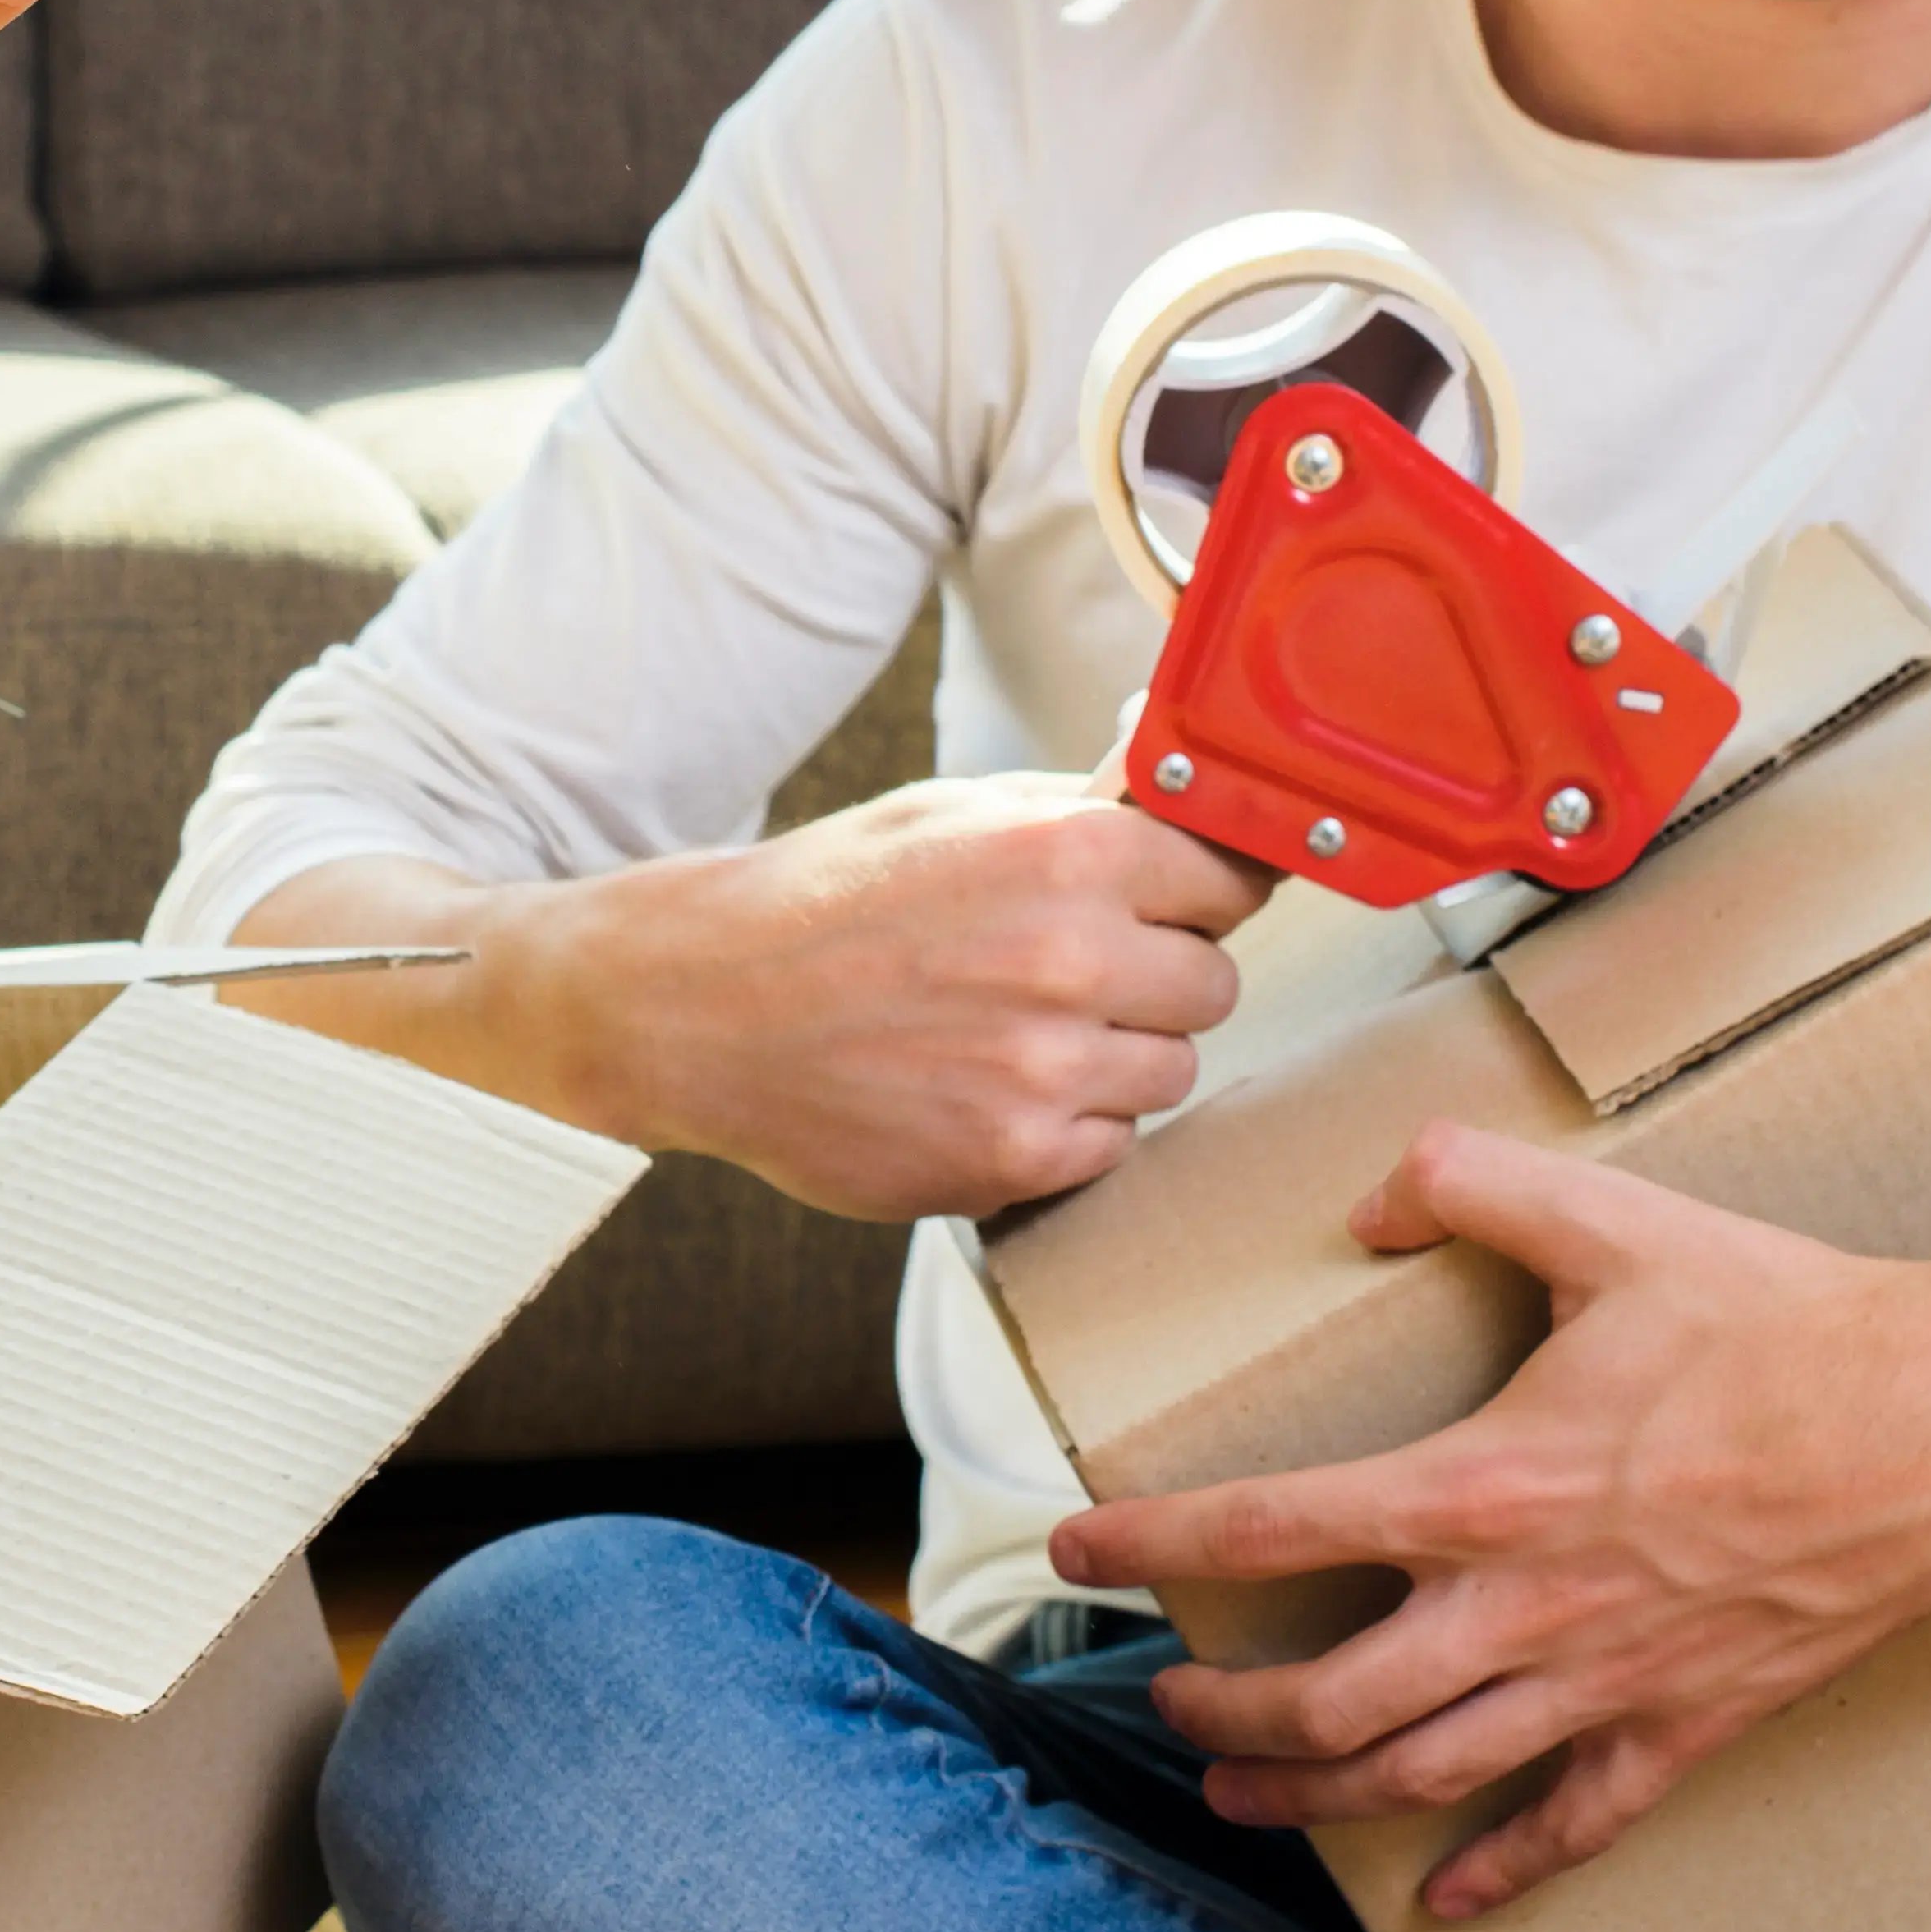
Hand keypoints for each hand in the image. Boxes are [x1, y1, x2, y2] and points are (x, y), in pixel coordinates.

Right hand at [500, 775, 1266, 1218]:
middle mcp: (1072, 961)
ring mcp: (1047, 1070)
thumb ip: (1078, 804)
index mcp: (1068, 853)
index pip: (1234, 880)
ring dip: (1112, 1059)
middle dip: (1153, 981)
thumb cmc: (824, 901)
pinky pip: (1109, 1147)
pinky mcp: (1016, 1158)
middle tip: (1064, 975)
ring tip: (1011, 1034)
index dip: (1195, 895)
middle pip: (1212, 986)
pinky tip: (983, 1088)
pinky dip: (1062, 1127)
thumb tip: (1178, 773)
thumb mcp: (949, 812)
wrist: (697, 1009)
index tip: (1165, 906)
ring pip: (1168, 1072)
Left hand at [1042, 1117, 1930, 1920]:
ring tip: (1240, 1799)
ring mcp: (1603, 1681)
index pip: (1269, 1530)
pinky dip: (1498, 1873)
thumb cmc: (1788, 1325)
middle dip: (1219, 1714)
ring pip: (1420, 1780)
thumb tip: (1379, 1187)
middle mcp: (1523, 1607)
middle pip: (1323, 1704)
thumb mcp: (1613, 1221)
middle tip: (1163, 1700)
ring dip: (1312, 1801)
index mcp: (1482, 1486)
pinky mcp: (1685, 1727)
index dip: (1155, 1549)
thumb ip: (1471, 1183)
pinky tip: (1443, 1901)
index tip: (1077, 1554)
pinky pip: (1573, 1824)